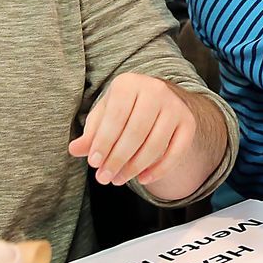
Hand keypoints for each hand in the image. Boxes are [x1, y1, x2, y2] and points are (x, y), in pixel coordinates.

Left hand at [70, 74, 195, 186]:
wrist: (157, 100)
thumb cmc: (123, 109)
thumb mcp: (104, 116)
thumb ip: (90, 133)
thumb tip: (74, 150)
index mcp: (129, 83)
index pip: (116, 116)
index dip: (104, 142)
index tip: (93, 163)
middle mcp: (155, 90)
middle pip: (136, 132)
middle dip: (118, 159)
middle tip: (104, 178)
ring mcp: (175, 106)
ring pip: (155, 144)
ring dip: (135, 167)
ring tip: (119, 179)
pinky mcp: (188, 123)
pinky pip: (176, 152)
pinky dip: (160, 170)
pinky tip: (143, 179)